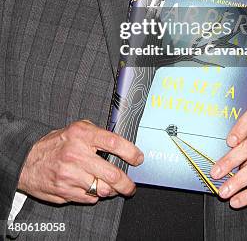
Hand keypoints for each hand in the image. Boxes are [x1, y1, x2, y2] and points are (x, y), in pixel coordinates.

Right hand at [18, 120, 143, 204]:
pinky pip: (89, 198)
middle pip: (111, 174)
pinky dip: (94, 195)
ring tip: (112, 187)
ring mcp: (70, 175)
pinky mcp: (65, 192)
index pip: (113, 142)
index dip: (130, 152)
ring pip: (102, 189)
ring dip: (111, 191)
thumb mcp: (76, 128)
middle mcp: (76, 154)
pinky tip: (91, 188)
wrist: (28, 161)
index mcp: (81, 134)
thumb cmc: (56, 143)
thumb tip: (121, 144)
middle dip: (126, 183)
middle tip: (131, 186)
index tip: (138, 159)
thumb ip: (97, 134)